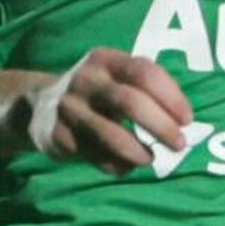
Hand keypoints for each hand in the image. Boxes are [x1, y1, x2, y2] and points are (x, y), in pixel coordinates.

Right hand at [22, 47, 195, 174]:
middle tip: (179, 144)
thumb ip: (144, 90)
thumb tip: (181, 121)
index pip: (145, 73)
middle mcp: (86, 80)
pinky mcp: (57, 136)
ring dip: (139, 152)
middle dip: (161, 126)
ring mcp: (69, 108)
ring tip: (151, 159)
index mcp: (106, 60)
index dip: (171, 97)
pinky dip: (117, 165)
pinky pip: (95, 156)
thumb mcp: (115, 77)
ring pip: (111, 135)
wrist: (38, 105)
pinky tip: (125, 164)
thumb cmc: (96, 92)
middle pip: (130, 103)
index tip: (186, 119)